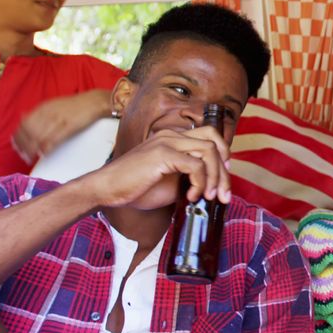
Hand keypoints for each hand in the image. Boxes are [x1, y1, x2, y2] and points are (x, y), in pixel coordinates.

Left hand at [13, 90, 110, 161]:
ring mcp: (58, 120)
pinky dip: (46, 148)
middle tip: (23, 155)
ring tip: (30, 158)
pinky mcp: (69, 126)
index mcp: (43, 108)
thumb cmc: (75, 105)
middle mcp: (48, 113)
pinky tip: (44, 153)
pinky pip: (54, 139)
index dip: (18, 136)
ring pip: (39, 137)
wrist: (94, 102)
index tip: (16, 146)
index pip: (23, 123)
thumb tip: (23, 117)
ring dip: (32, 149)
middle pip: (29, 132)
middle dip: (23, 145)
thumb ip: (39, 112)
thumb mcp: (53, 104)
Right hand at [83, 125, 231, 210]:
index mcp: (173, 138)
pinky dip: (200, 183)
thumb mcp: (172, 183)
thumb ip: (191, 178)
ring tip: (209, 197)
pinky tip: (191, 197)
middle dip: (224, 171)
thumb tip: (214, 187)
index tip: (224, 179)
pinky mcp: (163, 154)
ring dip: (216, 177)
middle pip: (214, 142)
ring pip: (209, 151)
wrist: (108, 190)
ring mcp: (167, 142)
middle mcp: (172, 135)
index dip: (224, 156)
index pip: (210, 137)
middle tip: (224, 194)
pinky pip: (196, 165)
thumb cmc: (136, 188)